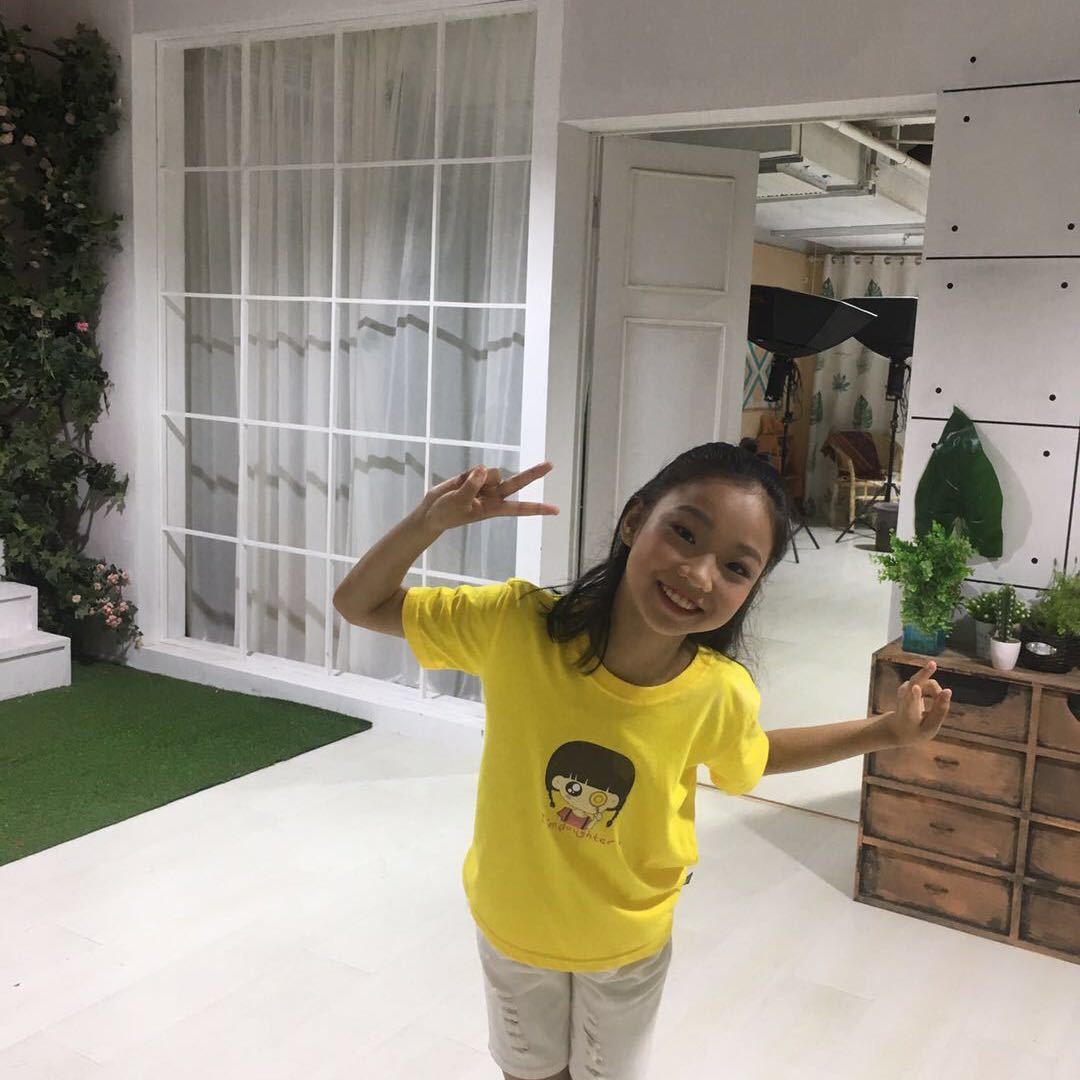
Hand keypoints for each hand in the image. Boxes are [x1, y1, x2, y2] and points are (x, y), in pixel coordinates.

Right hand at [420, 461, 558, 533]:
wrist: (432, 512)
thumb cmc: (447, 514)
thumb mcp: (459, 502)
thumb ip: (472, 486)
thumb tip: (484, 469)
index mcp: (494, 509)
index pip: (520, 508)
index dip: (538, 509)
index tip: (556, 510)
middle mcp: (494, 496)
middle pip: (517, 482)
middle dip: (533, 473)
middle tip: (551, 464)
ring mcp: (485, 485)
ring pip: (490, 472)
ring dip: (476, 477)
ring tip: (461, 490)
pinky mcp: (475, 476)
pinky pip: (477, 468)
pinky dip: (467, 474)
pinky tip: (458, 482)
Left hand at [879, 660, 951, 745]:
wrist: (897, 728)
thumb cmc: (916, 730)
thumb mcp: (930, 727)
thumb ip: (940, 711)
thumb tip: (949, 690)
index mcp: (908, 714)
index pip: (910, 703)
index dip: (915, 695)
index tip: (915, 688)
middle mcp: (904, 698)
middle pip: (914, 682)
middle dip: (924, 673)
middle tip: (932, 663)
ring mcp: (904, 689)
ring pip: (926, 682)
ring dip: (936, 691)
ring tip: (934, 705)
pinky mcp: (909, 684)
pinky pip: (928, 682)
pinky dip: (934, 691)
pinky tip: (931, 699)